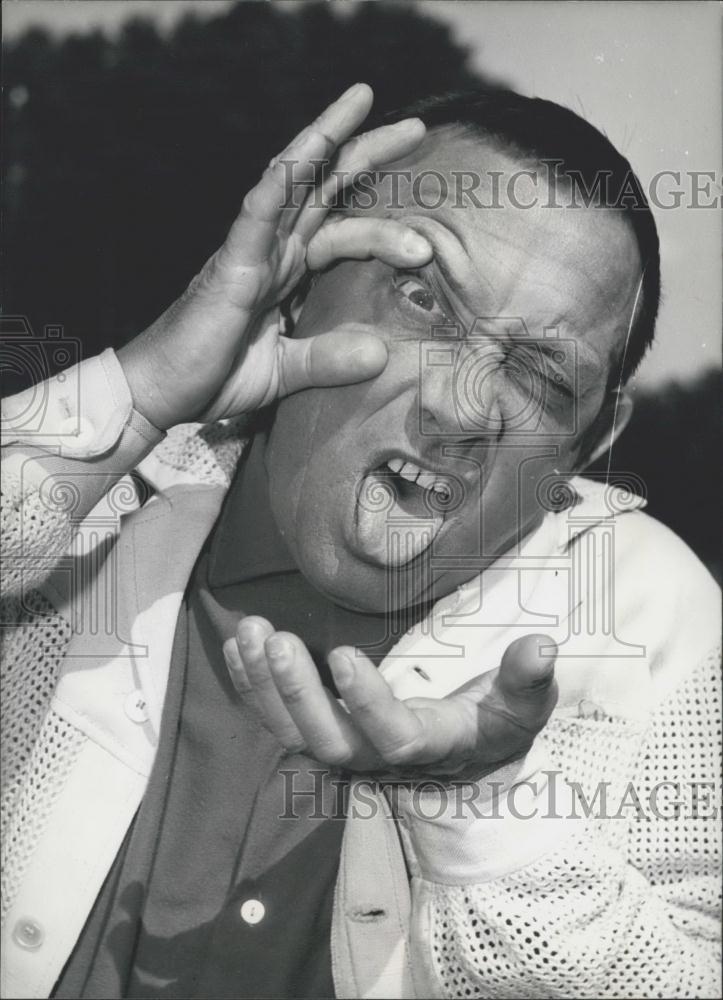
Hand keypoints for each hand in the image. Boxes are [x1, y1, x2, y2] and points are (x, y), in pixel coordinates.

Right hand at [117, 83, 431, 429]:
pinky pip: (254, 218)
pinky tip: (300, 157)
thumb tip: (382, 357)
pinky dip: (275, 187)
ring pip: (292, 182)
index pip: (342, 226)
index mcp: (288, 269)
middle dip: (369, 152)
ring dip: (325, 140)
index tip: (429, 228)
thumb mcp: (287, 371)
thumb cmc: (216, 375)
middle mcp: (274, 249)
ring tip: (361, 100)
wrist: (161, 393)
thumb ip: (329, 360)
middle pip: (326, 187)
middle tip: (418, 127)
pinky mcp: (229, 268)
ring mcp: (251, 251)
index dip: (383, 215)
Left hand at [223, 618, 557, 782]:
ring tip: (249, 631)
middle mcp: (380, 757)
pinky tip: (239, 646)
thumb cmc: (496, 722)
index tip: (343, 653)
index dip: (366, 703)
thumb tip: (543, 645)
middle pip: (326, 743)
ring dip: (264, 686)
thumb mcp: (522, 706)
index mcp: (430, 745)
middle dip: (295, 693)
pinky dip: (253, 687)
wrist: (467, 752)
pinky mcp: (324, 733)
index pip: (394, 737)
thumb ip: (528, 680)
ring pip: (292, 735)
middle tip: (276, 638)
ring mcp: (347, 748)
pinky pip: (278, 722)